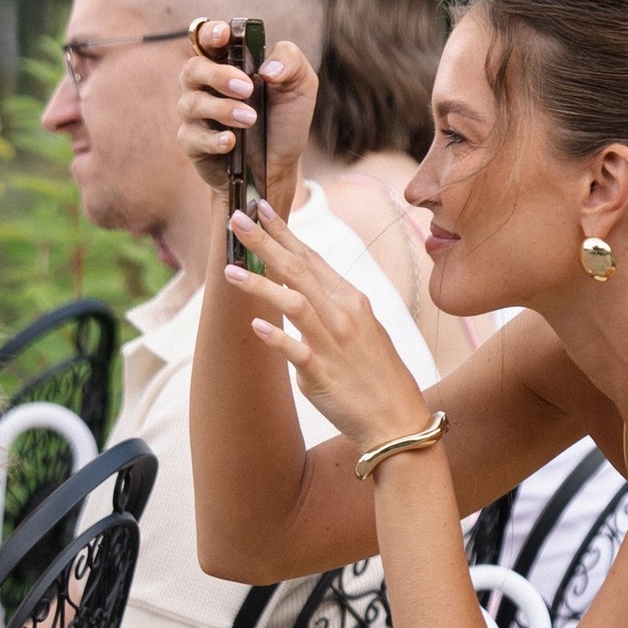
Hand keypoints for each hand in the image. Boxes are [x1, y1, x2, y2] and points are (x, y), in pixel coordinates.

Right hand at [179, 18, 315, 215]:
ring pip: (191, 103)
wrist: (280, 165)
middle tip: (247, 88)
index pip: (207, 38)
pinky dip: (213, 139)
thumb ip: (291, 62)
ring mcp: (196, 114)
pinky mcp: (193, 143)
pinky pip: (192, 136)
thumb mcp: (300, 85)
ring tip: (251, 119)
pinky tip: (231, 142)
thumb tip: (269, 68)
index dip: (210, 33)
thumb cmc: (284, 119)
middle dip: (218, 76)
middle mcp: (205, 85)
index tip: (224, 35)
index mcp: (227, 62)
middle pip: (194, 69)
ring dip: (223, 109)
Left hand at [225, 199, 427, 455]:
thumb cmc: (377, 373)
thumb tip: (303, 285)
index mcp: (351, 300)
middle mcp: (342, 315)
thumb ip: (333, 304)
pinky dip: (277, 337)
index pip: (312, 258)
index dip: (284, 232)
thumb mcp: (362, 327)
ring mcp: (333, 344)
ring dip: (261, 285)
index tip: (260, 209)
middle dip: (266, 242)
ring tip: (230, 271)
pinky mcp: (322, 374)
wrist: (397, 419)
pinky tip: (255, 325)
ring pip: (295, 304)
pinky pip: (297, 351)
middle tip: (237, 219)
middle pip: (299, 270)